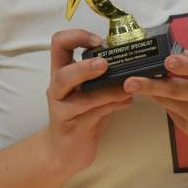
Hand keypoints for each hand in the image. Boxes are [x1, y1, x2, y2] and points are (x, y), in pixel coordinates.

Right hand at [45, 30, 132, 176]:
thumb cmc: (81, 114)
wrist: (65, 151)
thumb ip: (100, 74)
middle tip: (105, 64)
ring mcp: (63, 111)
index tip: (98, 41)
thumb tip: (130, 55)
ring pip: (80, 99)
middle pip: (63, 75)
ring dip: (107, 91)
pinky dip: (113, 106)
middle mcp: (57, 90)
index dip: (76, 36)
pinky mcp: (73, 128)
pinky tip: (128, 102)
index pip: (58, 44)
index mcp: (60, 73)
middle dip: (85, 68)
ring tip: (128, 88)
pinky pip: (93, 115)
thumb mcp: (86, 90)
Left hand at [124, 51, 187, 181]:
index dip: (187, 64)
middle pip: (179, 91)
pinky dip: (165, 102)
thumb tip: (174, 50)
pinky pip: (174, 113)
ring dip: (151, 93)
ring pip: (170, 103)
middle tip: (130, 82)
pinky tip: (157, 94)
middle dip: (152, 86)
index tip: (168, 59)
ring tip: (132, 84)